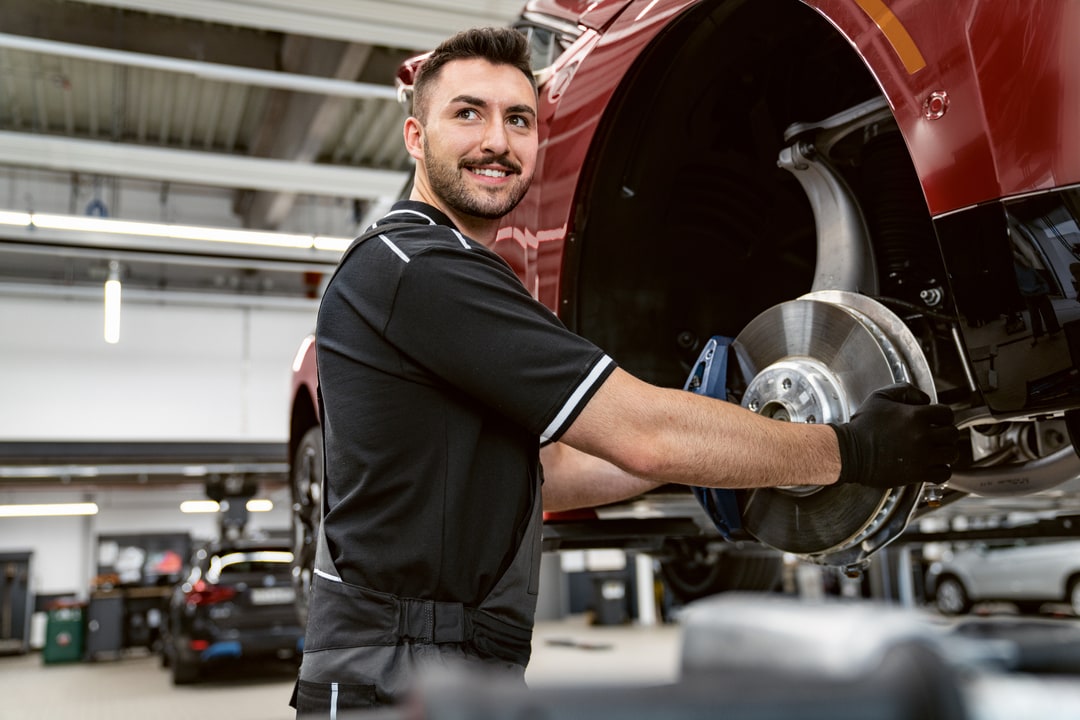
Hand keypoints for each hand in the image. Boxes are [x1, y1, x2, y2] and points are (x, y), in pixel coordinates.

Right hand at [830, 383, 957, 488]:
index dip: (943, 416)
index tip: (937, 421)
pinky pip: (943, 473)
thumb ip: (905, 390)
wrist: (850, 452)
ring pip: (951, 454)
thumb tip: (925, 399)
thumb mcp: (879, 397)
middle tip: (937, 436)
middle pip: (952, 434)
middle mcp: (922, 436)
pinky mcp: (917, 473)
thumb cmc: (862, 426)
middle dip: (946, 433)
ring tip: (936, 451)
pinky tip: (932, 465)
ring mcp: (921, 456)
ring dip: (946, 451)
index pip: (946, 414)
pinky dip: (942, 470)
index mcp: (916, 416)